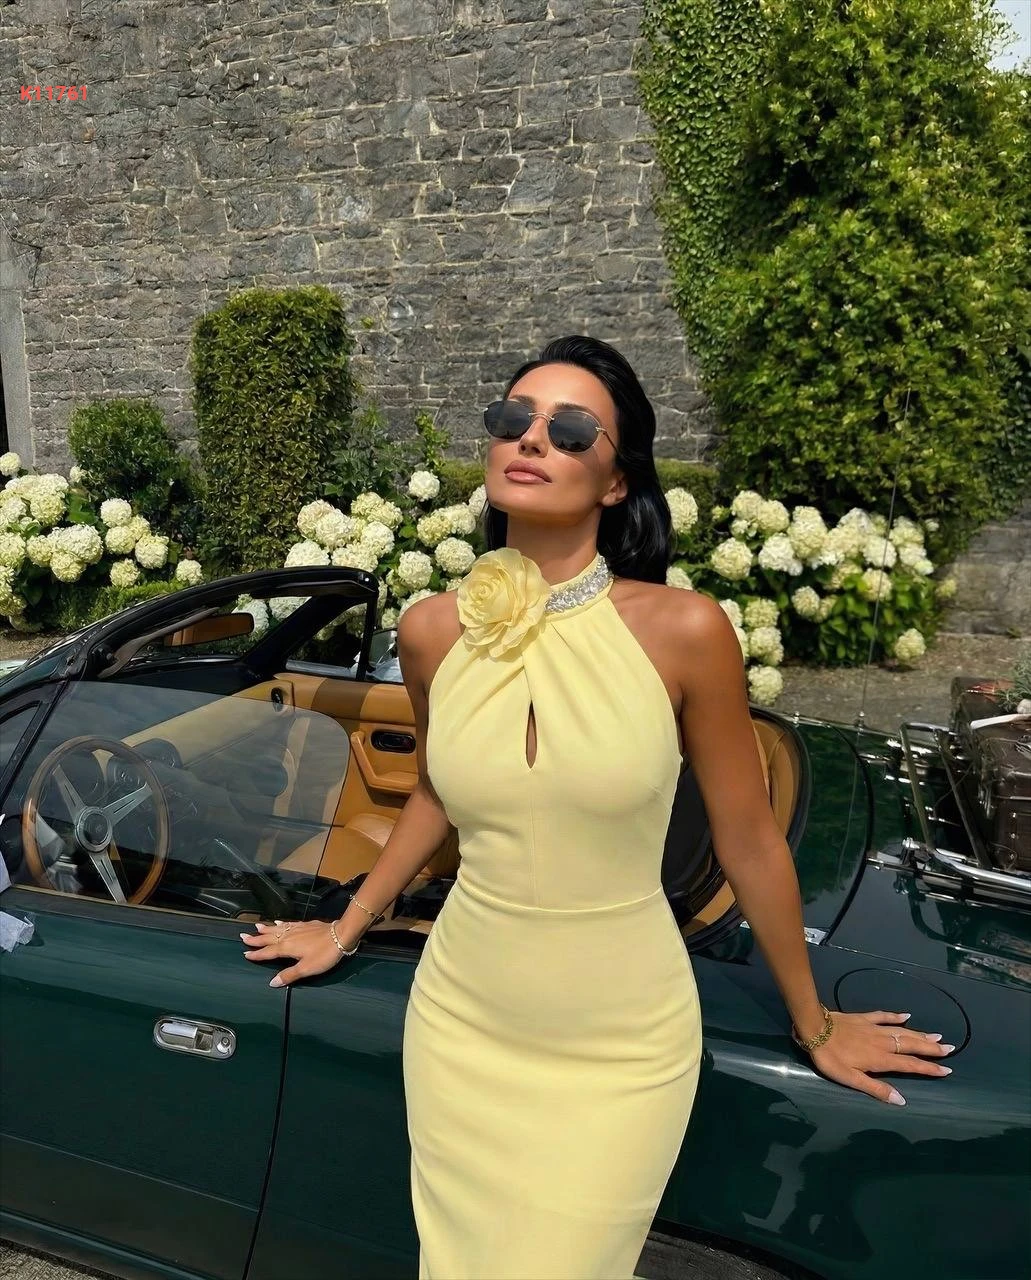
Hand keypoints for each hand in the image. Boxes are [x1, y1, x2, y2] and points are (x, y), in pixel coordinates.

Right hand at [240, 918, 349, 987]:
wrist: (341, 935)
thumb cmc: (324, 954)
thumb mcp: (307, 968)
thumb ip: (289, 975)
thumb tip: (271, 983)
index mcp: (287, 948)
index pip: (268, 952)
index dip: (257, 954)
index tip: (245, 954)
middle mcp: (288, 936)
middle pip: (269, 938)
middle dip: (256, 938)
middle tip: (243, 936)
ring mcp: (297, 929)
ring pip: (278, 928)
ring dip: (267, 929)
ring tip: (257, 927)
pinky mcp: (305, 925)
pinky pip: (288, 923)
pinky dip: (281, 923)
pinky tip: (279, 922)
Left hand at [805, 1009, 954, 1105]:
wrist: (815, 1029)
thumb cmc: (831, 1058)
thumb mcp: (851, 1079)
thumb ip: (876, 1089)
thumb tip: (901, 1100)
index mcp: (881, 1059)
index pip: (910, 1065)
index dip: (929, 1069)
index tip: (947, 1070)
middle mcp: (883, 1042)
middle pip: (911, 1045)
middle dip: (931, 1049)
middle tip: (950, 1048)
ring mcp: (874, 1028)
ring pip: (902, 1031)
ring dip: (920, 1034)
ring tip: (936, 1037)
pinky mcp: (864, 1018)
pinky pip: (884, 1016)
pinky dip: (896, 1016)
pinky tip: (906, 1015)